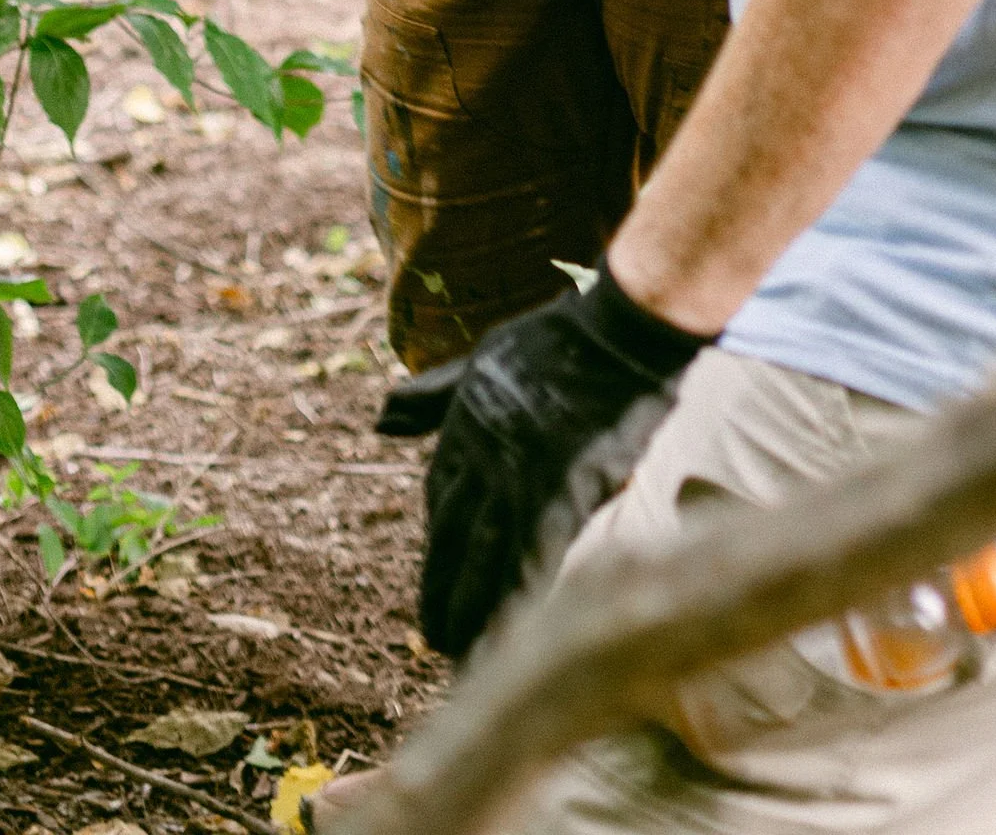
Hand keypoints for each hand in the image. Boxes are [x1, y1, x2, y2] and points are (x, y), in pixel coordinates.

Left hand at [407, 263, 708, 658]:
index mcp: (463, 432)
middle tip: (433, 640)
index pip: (439, 504)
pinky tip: (507, 639)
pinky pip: (528, 563)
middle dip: (443, 594)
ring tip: (460, 659)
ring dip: (471, 613)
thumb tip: (379, 420)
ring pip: (483, 563)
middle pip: (454, 544)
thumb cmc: (554, 341)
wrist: (615, 336)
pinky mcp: (560, 497)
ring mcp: (518, 481)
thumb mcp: (480, 362)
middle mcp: (482, 464)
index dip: (436, 549)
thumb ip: (432, 395)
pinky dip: (513, 605)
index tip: (436, 581)